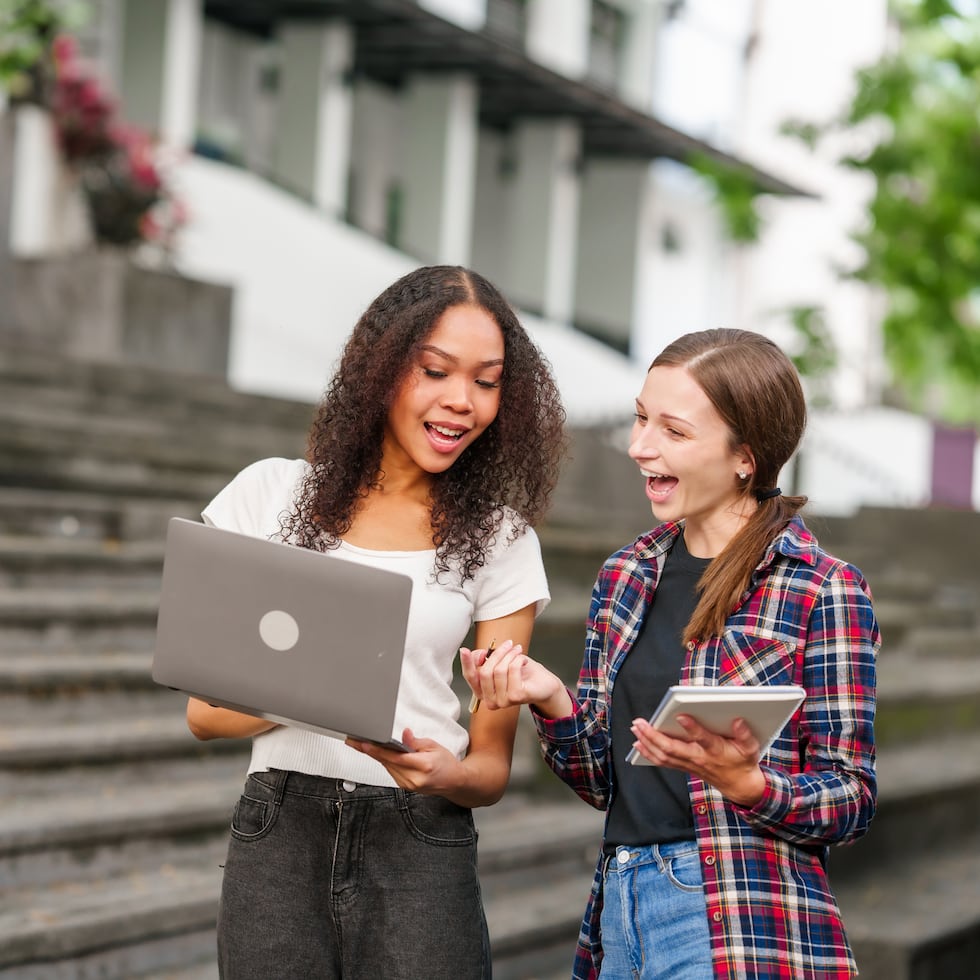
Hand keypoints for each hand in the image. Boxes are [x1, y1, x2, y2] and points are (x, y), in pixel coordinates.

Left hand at [347, 728, 463, 796]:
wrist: (453, 781)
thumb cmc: (446, 763)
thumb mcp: (434, 746)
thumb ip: (416, 742)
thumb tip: (404, 734)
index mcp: (423, 766)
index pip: (394, 757)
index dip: (377, 750)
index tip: (363, 744)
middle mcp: (414, 779)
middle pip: (386, 762)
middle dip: (370, 750)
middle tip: (355, 740)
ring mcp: (408, 785)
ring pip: (387, 767)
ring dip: (375, 756)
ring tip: (362, 744)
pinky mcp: (404, 787)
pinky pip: (391, 772)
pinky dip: (385, 762)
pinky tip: (378, 753)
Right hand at [459, 640, 568, 715]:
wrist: (544, 683)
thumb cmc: (521, 672)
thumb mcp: (500, 662)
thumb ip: (484, 659)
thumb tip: (476, 655)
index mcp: (483, 692)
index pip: (470, 677)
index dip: (466, 663)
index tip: (464, 650)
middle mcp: (491, 700)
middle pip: (485, 671)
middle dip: (497, 653)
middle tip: (509, 644)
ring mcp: (503, 701)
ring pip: (499, 670)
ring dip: (510, 654)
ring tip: (518, 651)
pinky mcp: (515, 697)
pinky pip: (512, 670)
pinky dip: (518, 659)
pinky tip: (523, 660)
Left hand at [628, 715, 766, 807]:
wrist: (739, 786)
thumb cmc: (742, 762)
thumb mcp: (751, 748)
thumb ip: (745, 734)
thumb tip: (737, 720)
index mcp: (716, 751)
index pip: (702, 739)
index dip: (692, 728)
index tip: (680, 716)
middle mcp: (699, 758)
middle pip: (672, 749)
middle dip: (653, 736)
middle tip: (640, 723)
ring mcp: (689, 764)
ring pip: (664, 756)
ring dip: (647, 742)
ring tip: (636, 729)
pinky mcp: (684, 767)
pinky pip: (663, 761)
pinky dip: (649, 753)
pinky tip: (639, 744)